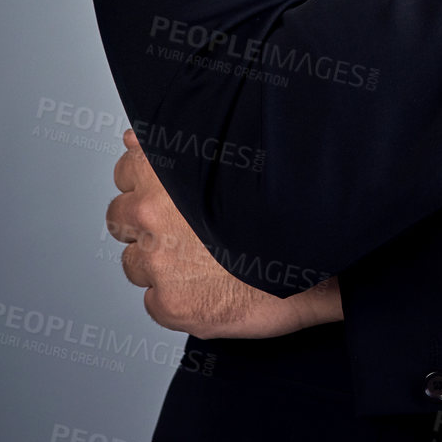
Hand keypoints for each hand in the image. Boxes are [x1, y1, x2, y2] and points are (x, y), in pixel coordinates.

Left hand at [106, 129, 342, 338]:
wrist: (321, 259)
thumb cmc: (284, 206)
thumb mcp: (230, 153)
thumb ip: (171, 144)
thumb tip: (131, 137)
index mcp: (164, 170)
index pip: (126, 172)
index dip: (148, 183)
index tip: (170, 194)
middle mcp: (151, 212)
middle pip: (120, 218)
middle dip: (145, 224)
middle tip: (186, 232)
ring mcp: (158, 261)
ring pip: (134, 263)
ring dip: (159, 263)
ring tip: (204, 262)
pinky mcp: (170, 304)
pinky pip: (154, 302)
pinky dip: (175, 298)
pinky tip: (210, 287)